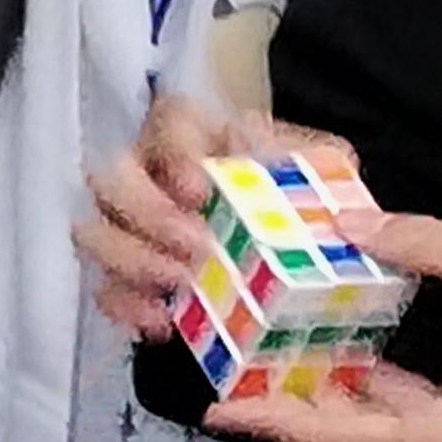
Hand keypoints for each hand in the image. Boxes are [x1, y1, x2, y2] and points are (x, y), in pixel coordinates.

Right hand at [76, 94, 359, 330]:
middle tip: (193, 247)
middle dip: (147, 212)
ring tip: (178, 285)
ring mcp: (132, 223)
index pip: (170, 120)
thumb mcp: (325, 174)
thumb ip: (329, 177)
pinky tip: (163, 322)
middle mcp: (153, 171)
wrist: (298, 258)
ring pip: (94, 229)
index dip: (175, 152)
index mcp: (201, 136)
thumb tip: (346, 216)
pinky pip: (104, 286)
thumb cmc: (303, 202)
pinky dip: (127, 305)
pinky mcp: (128, 273)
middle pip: (114, 173)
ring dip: (131, 258)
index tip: (198, 191)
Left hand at [206, 209, 441, 441]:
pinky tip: (351, 368)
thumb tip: (351, 220)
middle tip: (243, 375)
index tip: (220, 406)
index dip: (272, 420)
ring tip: (284, 366)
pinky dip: (372, 419)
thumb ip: (423, 243)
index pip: (334, 437)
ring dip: (330, 420)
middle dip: (291, 420)